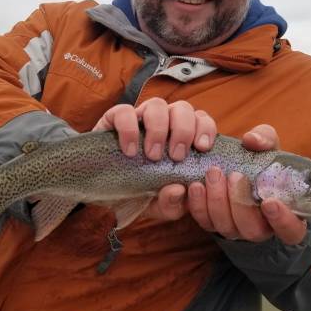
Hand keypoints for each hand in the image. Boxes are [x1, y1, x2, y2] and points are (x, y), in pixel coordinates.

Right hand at [92, 98, 214, 220]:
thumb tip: (178, 190)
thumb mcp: (161, 206)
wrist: (105, 196)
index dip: (205, 128)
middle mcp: (163, 122)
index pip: (201, 119)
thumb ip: (174, 203)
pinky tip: (130, 150)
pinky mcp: (113, 120)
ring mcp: (138, 118)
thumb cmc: (141, 194)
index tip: (202, 148)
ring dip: (159, 129)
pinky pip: (123, 111)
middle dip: (183, 130)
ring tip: (153, 155)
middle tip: (176, 156)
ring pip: (156, 104)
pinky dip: (129, 128)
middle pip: (182, 108)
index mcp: (181, 136)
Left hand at [187, 124, 307, 244]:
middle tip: (235, 176)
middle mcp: (262, 228)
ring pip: (227, 227)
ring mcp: (237, 229)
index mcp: (286, 215)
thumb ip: (265, 140)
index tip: (270, 201)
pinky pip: (205, 222)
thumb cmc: (262, 161)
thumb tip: (251, 140)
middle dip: (241, 203)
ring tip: (214, 173)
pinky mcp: (214, 224)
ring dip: (218, 201)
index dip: (282, 221)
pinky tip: (196, 186)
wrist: (237, 168)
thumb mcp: (269, 147)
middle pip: (253, 230)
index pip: (292, 231)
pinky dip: (199, 205)